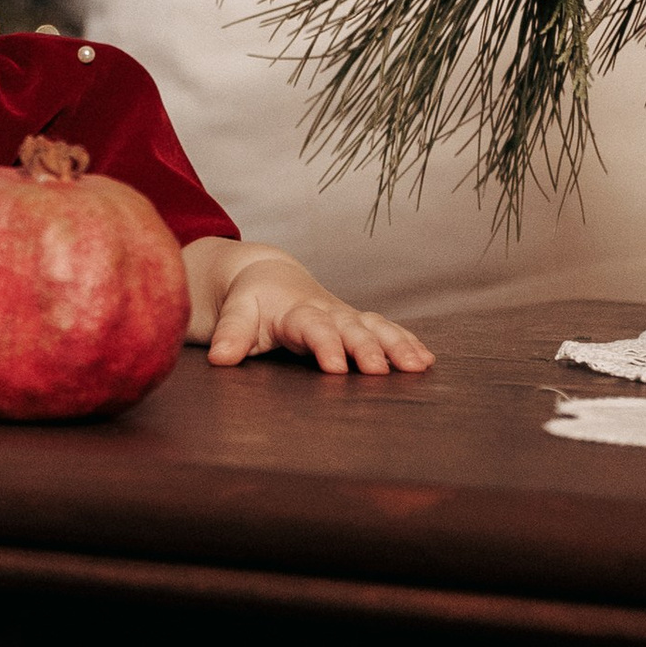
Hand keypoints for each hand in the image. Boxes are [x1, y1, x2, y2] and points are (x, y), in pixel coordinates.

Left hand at [194, 242, 434, 376]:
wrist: (268, 275)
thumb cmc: (251, 300)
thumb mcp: (236, 314)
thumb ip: (230, 334)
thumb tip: (220, 359)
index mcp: (295, 310)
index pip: (313, 328)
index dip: (325, 345)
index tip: (336, 366)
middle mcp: (326, 311)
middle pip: (351, 329)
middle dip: (366, 349)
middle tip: (379, 371)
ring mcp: (345, 316)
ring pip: (375, 328)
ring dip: (397, 346)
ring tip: (417, 366)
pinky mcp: (357, 322)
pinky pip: (386, 329)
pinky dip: (406, 341)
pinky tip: (425, 360)